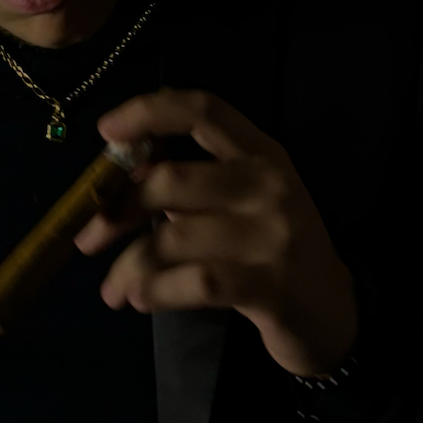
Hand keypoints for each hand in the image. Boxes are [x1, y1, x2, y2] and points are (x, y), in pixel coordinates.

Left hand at [74, 87, 358, 378]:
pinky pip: (193, 283)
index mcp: (261, 153)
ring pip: (172, 239)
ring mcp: (273, 234)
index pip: (203, 110)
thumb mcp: (241, 204)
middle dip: (116, 210)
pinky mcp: (269, 285)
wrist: (334, 312)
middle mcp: (269, 184)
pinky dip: (155, 291)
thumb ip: (191, 187)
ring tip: (113, 290)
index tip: (104, 131)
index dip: (148, 112)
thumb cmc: (271, 252)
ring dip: (128, 266)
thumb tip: (114, 185)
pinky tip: (140, 300)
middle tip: (88, 240)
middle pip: (170, 180)